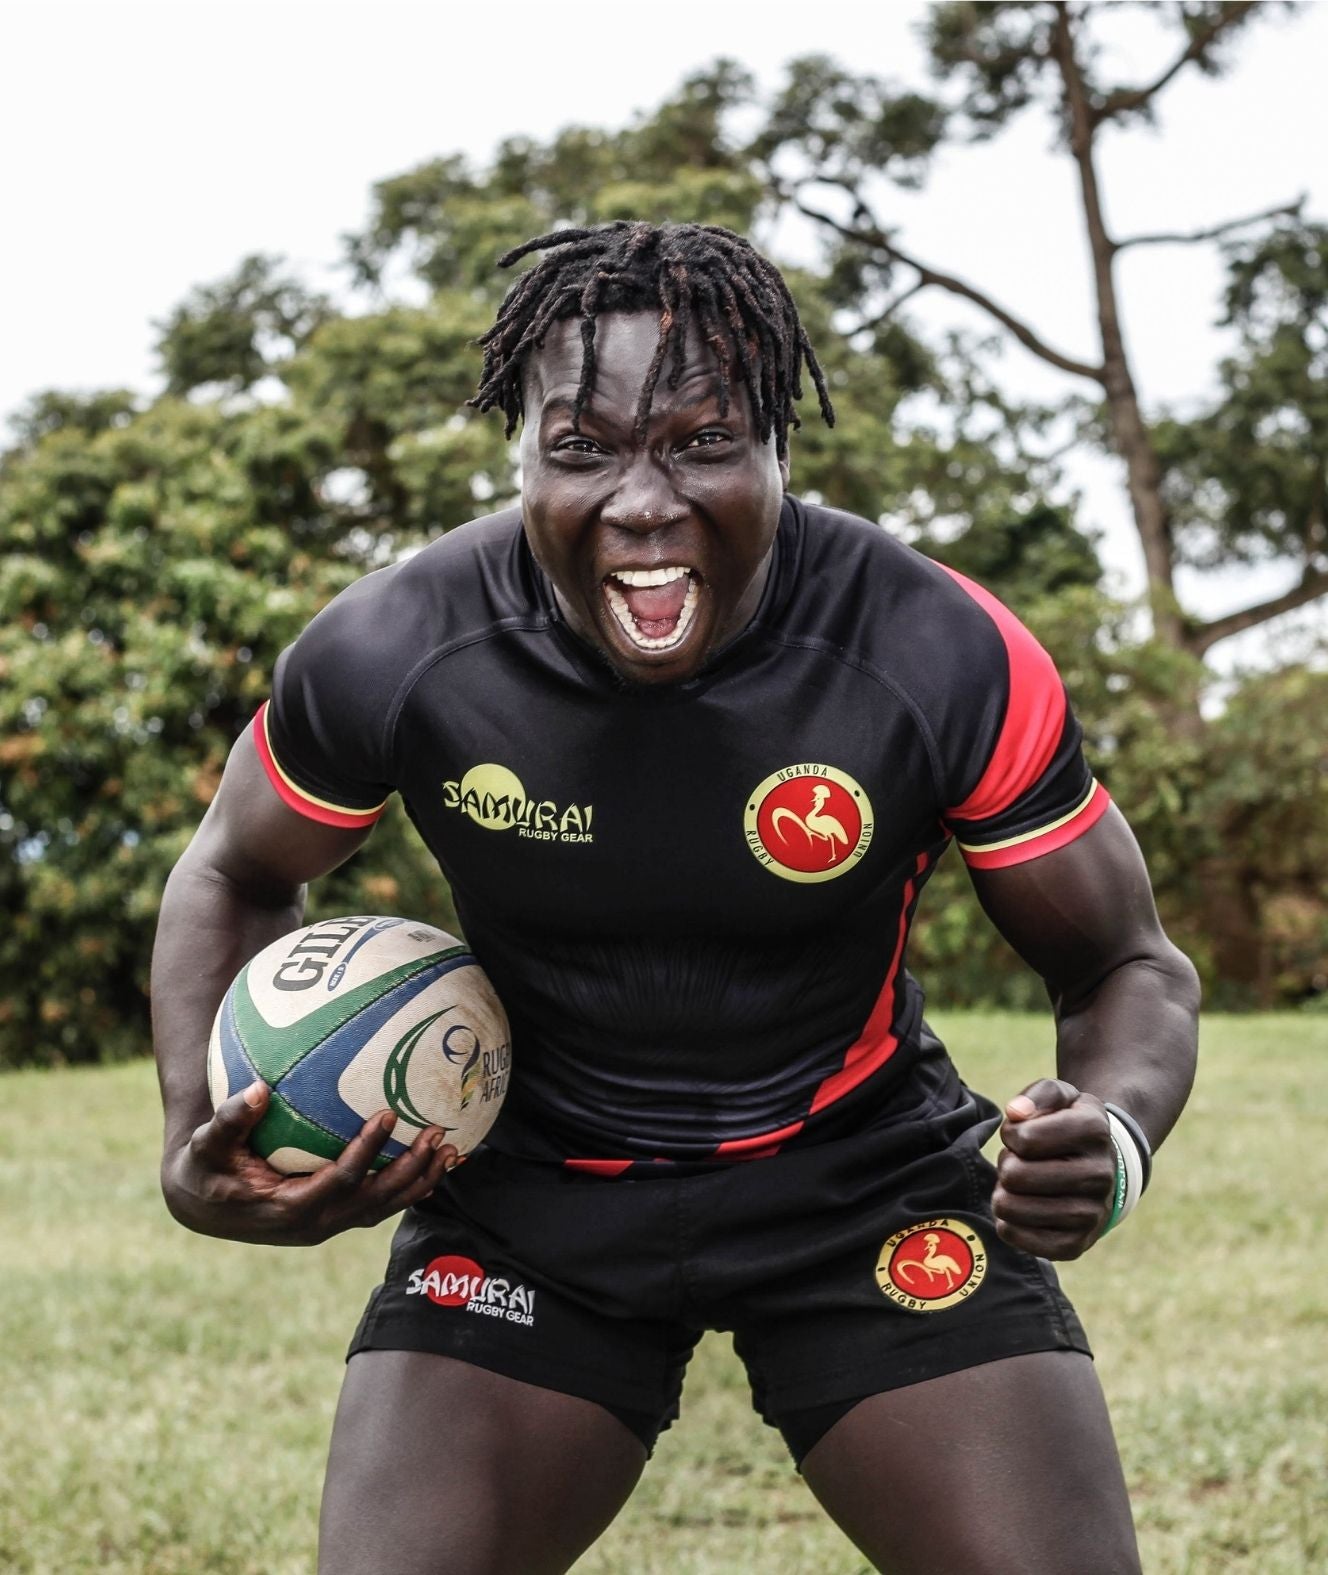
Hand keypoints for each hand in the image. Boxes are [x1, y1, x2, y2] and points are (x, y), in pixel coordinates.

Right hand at [162, 1079, 459, 1245]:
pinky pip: (378, 1204)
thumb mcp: (206, 1144)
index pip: (339, 1181)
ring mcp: (327, 1224)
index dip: (366, 1152)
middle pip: (374, 1200)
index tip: (387, 1115)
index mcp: (288, 1207)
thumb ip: (230, 1120)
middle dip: (409, 1170)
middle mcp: (314, 1223)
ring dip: (420, 1180)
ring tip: (452, 1150)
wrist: (203, 1204)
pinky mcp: (334, 1217)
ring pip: (383, 1207)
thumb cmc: (205, 1167)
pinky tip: (436, 1164)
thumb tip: (259, 1090)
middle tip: (437, 1133)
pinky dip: (410, 1186)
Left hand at [991, 1078, 1114, 1260]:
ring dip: (1003, 1194)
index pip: (1024, 1138)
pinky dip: (1008, 1225)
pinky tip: (1018, 1209)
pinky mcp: (1077, 1245)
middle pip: (1015, 1175)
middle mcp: (1100, 1174)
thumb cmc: (1068, 1125)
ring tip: (1019, 1185)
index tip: (1022, 1135)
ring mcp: (1092, 1213)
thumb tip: (1015, 1113)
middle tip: (1018, 1162)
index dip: (1011, 1134)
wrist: (1103, 1166)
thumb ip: (1037, 1094)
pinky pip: (1023, 1242)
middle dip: (1006, 1164)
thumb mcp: (1060, 1096)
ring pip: (1013, 1208)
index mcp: (1094, 1130)